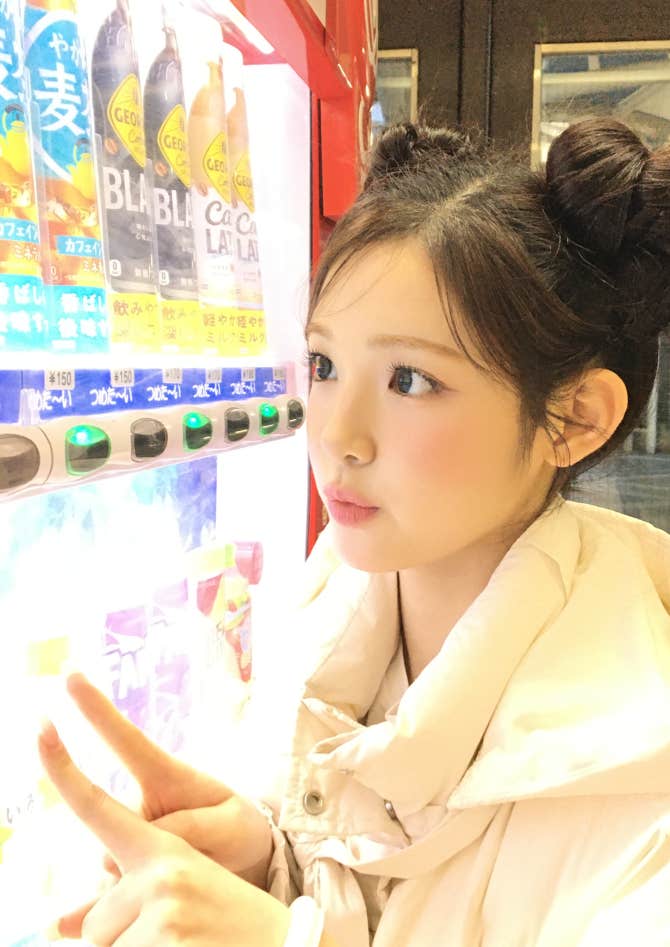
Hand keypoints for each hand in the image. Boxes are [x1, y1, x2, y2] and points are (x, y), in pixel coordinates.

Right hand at [38, 720, 289, 946]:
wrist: (247, 868)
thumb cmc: (241, 831)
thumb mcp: (233, 823)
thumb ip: (195, 826)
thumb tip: (136, 843)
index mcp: (168, 776)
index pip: (127, 739)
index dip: (98, 709)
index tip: (71, 676)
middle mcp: (141, 804)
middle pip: (107, 817)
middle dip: (127, 841)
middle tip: (157, 851)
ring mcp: (131, 838)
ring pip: (112, 859)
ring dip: (142, 875)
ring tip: (194, 874)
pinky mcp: (128, 873)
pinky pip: (112, 891)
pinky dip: (120, 905)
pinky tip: (123, 917)